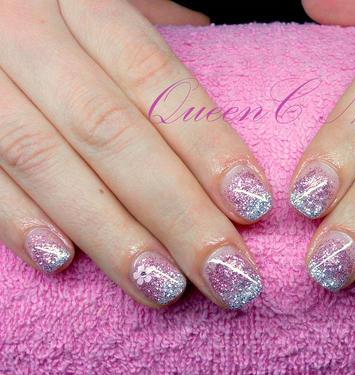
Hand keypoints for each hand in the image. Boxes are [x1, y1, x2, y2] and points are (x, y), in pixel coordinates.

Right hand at [0, 0, 271, 308]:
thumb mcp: (103, 6)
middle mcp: (27, 34)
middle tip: (228, 273)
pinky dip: (17, 221)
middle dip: (176, 211)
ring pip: (43, 160)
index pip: (154, 77)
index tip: (252, 204)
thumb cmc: (54, 13)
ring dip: (109, 233)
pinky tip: (62, 263)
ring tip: (165, 287)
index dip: (206, 143)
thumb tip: (213, 73)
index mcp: (82, 1)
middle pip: (110, 131)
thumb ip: (151, 41)